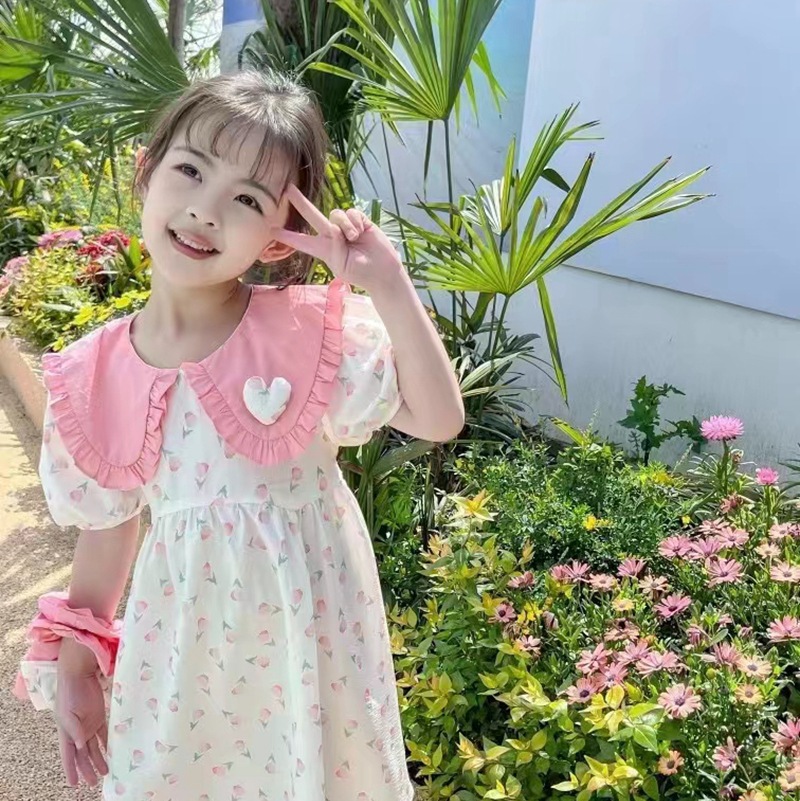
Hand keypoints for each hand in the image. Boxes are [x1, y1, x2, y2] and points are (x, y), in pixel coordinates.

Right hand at [55, 653, 108, 787]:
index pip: (69, 755)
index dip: (71, 770)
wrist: (80, 674)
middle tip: (94, 782)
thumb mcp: (68, 713)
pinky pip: (104, 734)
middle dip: (87, 769)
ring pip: (94, 747)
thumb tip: (81, 745)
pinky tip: (113, 752)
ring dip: (99, 759)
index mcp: (67, 733)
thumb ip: (74, 729)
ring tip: (105, 772)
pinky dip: (107, 743)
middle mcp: (78, 732)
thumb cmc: (70, 692)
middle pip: (82, 755)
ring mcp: (89, 725)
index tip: (74, 784)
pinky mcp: (99, 717)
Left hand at [271, 184, 404, 293]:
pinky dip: (354, 222)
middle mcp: (332, 235)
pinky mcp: (359, 220)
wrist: (382, 271)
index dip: (287, 236)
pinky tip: (361, 233)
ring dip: (344, 226)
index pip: (301, 241)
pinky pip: (351, 212)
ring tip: (354, 239)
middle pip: (312, 215)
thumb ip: (334, 246)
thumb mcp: (341, 265)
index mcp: (323, 249)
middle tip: (287, 188)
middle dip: (300, 202)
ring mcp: (345, 226)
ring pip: (335, 214)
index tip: (271, 230)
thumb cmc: (360, 273)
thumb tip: (334, 226)